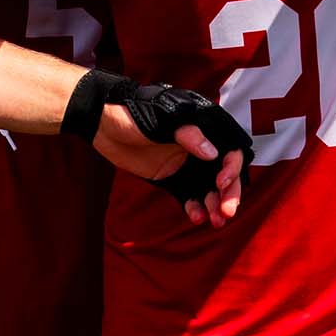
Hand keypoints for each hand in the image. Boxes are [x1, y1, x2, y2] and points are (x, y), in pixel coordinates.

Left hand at [92, 103, 246, 228]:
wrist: (104, 124)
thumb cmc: (134, 113)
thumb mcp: (161, 120)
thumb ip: (187, 134)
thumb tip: (213, 153)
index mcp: (203, 128)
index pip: (229, 150)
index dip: (231, 168)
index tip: (220, 183)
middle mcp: (199, 147)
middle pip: (223, 174)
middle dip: (229, 194)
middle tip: (227, 213)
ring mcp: (185, 164)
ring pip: (209, 188)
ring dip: (215, 205)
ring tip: (216, 222)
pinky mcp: (171, 178)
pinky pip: (189, 196)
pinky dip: (195, 207)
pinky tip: (197, 217)